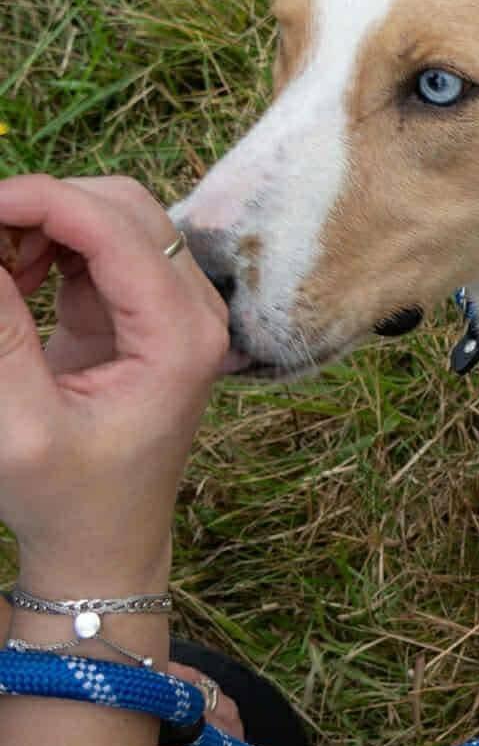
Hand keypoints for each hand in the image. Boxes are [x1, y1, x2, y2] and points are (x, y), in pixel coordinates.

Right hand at [0, 175, 229, 594]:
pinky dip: (47, 246)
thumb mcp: (22, 428)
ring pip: (109, 219)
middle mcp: (193, 311)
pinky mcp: (141, 313)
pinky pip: (96, 248)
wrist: (104, 545)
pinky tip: (9, 280)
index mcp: (181, 336)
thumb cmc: (68, 500)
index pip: (116, 228)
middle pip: (121, 207)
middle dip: (42, 207)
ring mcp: (172, 308)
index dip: (40, 200)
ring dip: (42, 225)